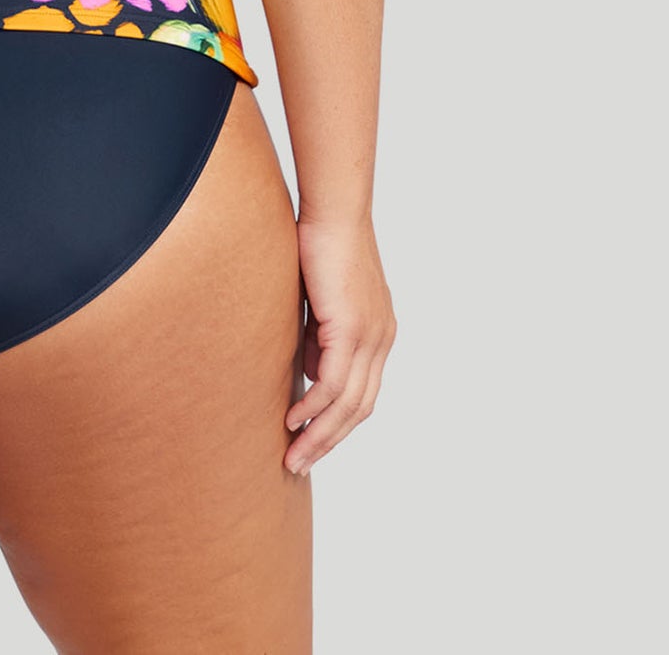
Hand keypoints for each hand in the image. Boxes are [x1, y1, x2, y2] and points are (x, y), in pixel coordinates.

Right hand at [284, 212, 395, 474]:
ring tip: (294, 455)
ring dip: (320, 435)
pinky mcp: (350, 328)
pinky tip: (293, 420)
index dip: (338, 422)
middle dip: (330, 440)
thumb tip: (310, 373)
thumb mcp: (322, 301)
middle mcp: (382, 340)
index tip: (312, 443)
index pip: (363, 392)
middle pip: (361, 409)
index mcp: (378, 333)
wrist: (334, 211)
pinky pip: (332, 382)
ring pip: (348, 404)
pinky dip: (314, 407)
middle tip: (300, 463)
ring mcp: (370, 336)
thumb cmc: (322, 243)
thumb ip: (320, 337)